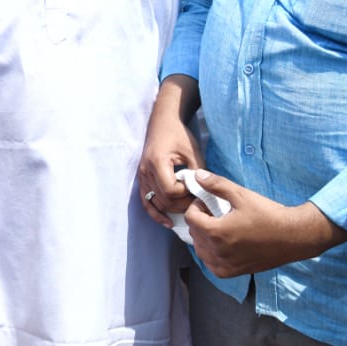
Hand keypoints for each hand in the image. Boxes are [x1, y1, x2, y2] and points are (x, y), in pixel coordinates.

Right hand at [138, 75, 202, 225]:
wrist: (163, 122)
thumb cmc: (179, 135)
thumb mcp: (193, 152)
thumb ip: (197, 173)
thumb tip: (205, 193)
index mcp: (158, 162)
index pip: (171, 190)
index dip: (186, 194)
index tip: (197, 189)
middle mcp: (146, 171)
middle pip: (164, 200)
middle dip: (182, 204)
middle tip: (197, 201)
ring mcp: (142, 176)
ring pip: (156, 203)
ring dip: (172, 208)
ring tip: (189, 209)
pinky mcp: (142, 179)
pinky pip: (146, 201)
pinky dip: (156, 213)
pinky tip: (168, 222)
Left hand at [183, 172, 346, 276]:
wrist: (293, 236)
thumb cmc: (269, 215)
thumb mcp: (241, 195)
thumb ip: (216, 185)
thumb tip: (197, 175)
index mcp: (216, 232)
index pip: (190, 218)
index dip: (196, 206)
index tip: (207, 202)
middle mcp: (218, 252)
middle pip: (194, 234)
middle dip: (200, 220)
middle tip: (214, 212)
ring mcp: (225, 265)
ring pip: (201, 251)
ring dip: (204, 238)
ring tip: (220, 227)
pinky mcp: (233, 272)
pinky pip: (211, 264)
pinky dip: (212, 254)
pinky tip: (224, 244)